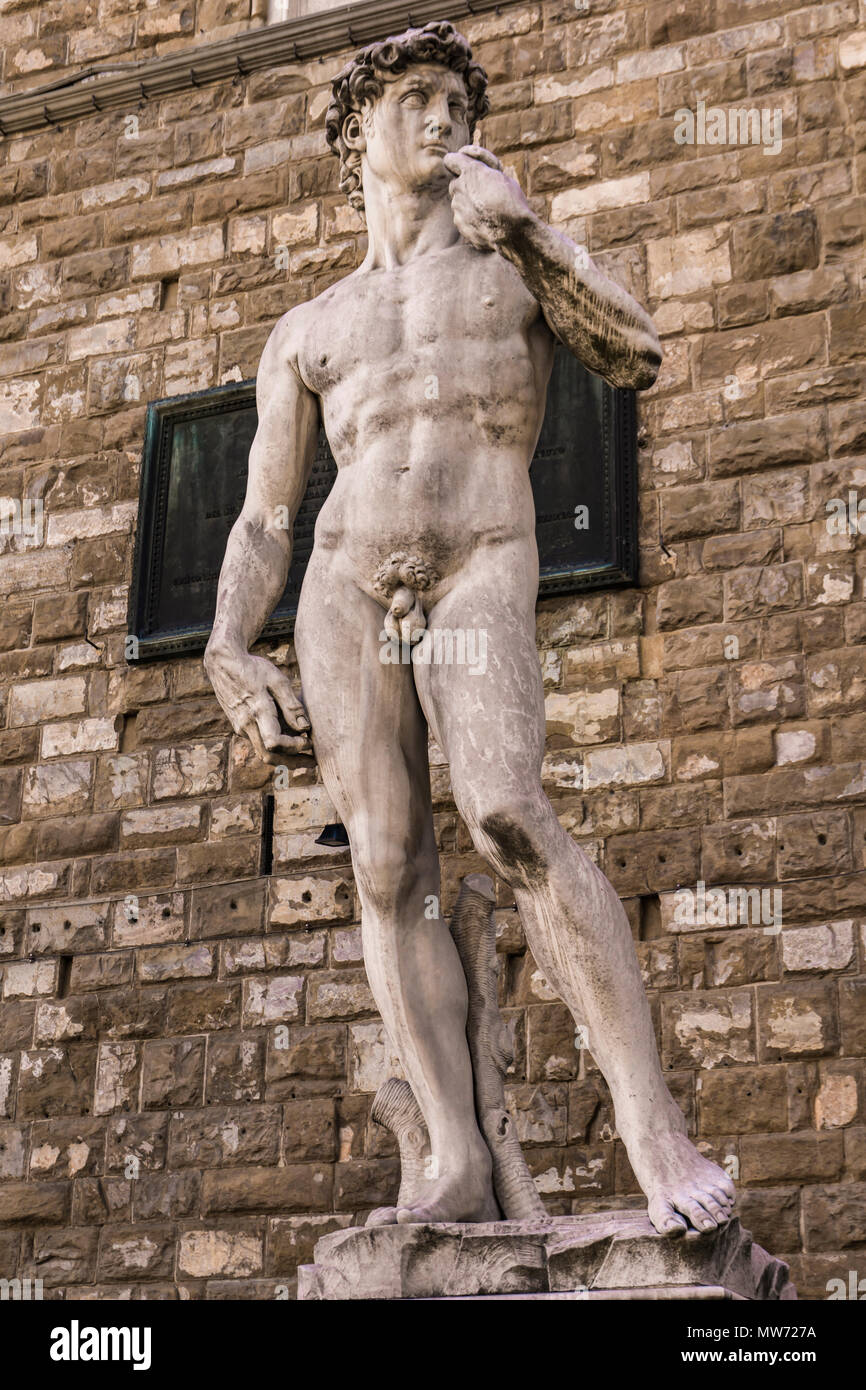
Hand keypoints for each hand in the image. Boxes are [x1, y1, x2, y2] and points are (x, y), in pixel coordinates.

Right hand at [204, 642, 311, 764]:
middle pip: (268, 756)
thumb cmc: (253, 669)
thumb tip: (305, 727)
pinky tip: (288, 737)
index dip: (294, 747)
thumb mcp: (277, 681)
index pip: (275, 743)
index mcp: (257, 712)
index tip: (308, 741)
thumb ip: (292, 706)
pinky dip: (274, 745)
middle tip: (312, 762)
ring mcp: (240, 727)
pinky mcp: (239, 726)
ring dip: (284, 756)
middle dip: (292, 762)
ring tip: (304, 751)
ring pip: (263, 752)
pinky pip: (258, 742)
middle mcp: (245, 725)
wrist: (224, 663)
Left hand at [443, 145, 532, 252]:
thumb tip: (479, 175)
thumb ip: (485, 174)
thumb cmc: (513, 202)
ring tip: (489, 212)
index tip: (461, 168)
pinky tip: (486, 224)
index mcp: (471, 171)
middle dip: (466, 187)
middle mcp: (459, 187)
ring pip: (459, 202)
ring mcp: (457, 207)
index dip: (456, 163)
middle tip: (483, 194)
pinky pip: (462, 218)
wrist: (513, 231)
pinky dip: (471, 220)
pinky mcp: (459, 224)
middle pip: (456, 184)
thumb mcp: (503, 178)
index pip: (451, 160)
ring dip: (470, 205)